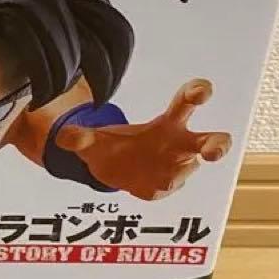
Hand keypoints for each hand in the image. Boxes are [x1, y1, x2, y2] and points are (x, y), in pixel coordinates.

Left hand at [57, 78, 230, 200]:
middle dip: (216, 145)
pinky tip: (143, 184)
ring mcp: (175, 169)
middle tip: (213, 150)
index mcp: (166, 125)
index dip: (197, 93)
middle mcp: (179, 146)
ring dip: (179, 170)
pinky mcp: (165, 188)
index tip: (203, 90)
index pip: (186, 104)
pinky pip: (165, 188)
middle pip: (210, 142)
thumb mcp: (92, 139)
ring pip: (188, 169)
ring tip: (164, 169)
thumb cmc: (115, 145)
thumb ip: (78, 137)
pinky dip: (156, 187)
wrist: (112, 172)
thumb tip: (62, 136)